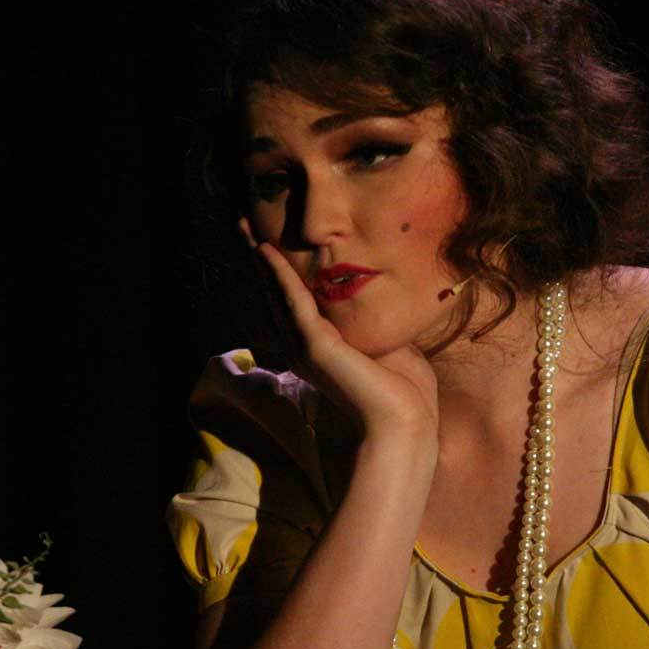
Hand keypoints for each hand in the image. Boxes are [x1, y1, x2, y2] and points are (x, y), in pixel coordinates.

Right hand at [244, 220, 439, 444]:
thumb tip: (381, 298)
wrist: (404, 425)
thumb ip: (375, 322)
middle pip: (274, 294)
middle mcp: (304, 348)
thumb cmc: (404, 395)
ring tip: (245, 228)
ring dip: (261, 258)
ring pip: (276, 293)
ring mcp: (305, 347)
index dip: (279, 274)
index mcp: (320, 351)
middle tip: (243, 224)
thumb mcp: (390, 346)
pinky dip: (279, 274)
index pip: (293, 303)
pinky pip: (292, 300)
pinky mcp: (314, 345)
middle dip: (260, 258)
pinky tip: (267, 250)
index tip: (269, 244)